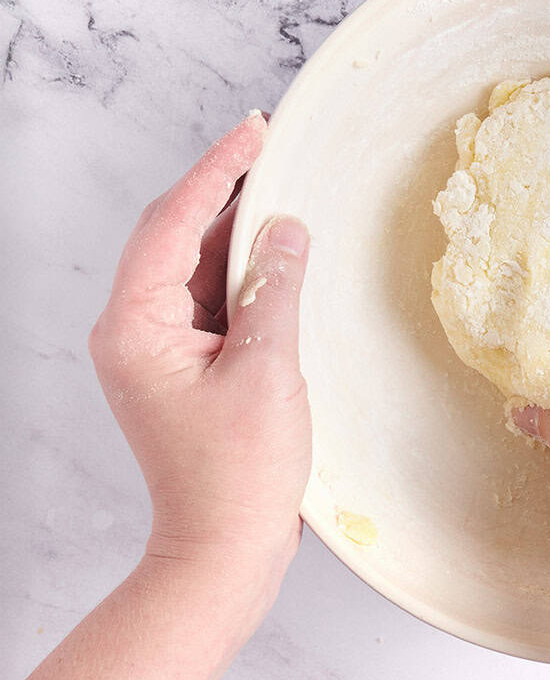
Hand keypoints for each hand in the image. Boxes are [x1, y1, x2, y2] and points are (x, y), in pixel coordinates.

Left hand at [89, 111, 311, 584]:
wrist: (222, 548)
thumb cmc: (238, 472)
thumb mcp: (267, 371)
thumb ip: (275, 290)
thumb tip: (286, 229)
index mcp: (135, 326)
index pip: (173, 223)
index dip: (216, 171)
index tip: (255, 131)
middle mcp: (134, 330)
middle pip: (176, 236)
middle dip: (224, 191)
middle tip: (271, 147)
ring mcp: (157, 349)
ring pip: (194, 266)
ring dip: (237, 231)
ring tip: (283, 191)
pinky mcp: (185, 365)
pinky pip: (210, 300)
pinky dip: (243, 273)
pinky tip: (278, 256)